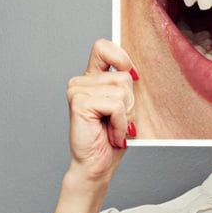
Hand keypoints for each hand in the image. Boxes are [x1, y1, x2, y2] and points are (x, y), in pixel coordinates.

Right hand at [65, 39, 138, 183]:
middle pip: (123, 76)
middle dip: (130, 103)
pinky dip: (120, 123)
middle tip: (117, 121)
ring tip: (113, 129)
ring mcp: (77, 90)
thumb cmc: (111, 139)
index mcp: (91, 78)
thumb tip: (134, 71)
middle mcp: (81, 82)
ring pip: (121, 91)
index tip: (132, 75)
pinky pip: (116, 105)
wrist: (97, 165)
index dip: (121, 57)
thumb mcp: (125, 106)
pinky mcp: (79, 102)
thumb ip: (125, 86)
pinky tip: (110, 134)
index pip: (103, 47)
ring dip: (125, 115)